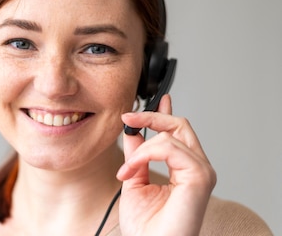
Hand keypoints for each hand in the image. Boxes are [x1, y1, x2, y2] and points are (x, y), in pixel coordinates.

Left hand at [116, 94, 216, 235]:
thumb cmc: (146, 227)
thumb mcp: (134, 181)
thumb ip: (136, 156)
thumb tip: (133, 132)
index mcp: (184, 169)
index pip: (178, 132)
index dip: (163, 113)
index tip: (147, 103)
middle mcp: (197, 168)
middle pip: (179, 125)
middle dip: (151, 116)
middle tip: (126, 118)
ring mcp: (201, 171)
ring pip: (172, 134)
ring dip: (141, 148)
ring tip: (126, 172)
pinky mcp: (199, 176)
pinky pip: (169, 147)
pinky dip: (145, 153)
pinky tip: (132, 170)